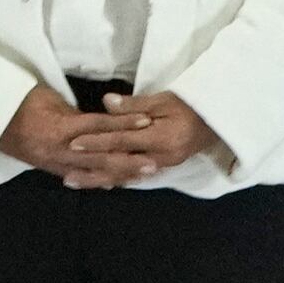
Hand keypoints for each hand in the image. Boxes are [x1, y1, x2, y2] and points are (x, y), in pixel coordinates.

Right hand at [0, 86, 133, 185]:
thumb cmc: (19, 102)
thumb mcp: (48, 97)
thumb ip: (74, 112)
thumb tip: (97, 119)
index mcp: (59, 127)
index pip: (98, 125)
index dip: (122, 123)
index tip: (145, 121)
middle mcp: (60, 149)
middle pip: (100, 156)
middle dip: (129, 160)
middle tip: (154, 162)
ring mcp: (55, 162)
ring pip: (93, 171)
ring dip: (119, 174)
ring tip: (142, 174)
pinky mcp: (51, 169)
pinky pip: (79, 177)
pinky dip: (98, 180)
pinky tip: (115, 183)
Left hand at [65, 91, 221, 186]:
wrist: (217, 121)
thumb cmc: (190, 105)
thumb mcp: (163, 99)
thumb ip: (134, 105)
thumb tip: (106, 102)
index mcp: (162, 138)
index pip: (122, 141)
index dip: (97, 142)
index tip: (73, 143)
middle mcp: (161, 157)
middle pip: (120, 165)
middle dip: (92, 171)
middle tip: (66, 176)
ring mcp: (162, 165)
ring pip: (125, 175)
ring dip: (99, 179)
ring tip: (74, 182)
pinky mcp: (162, 167)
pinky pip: (134, 176)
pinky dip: (115, 179)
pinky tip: (98, 182)